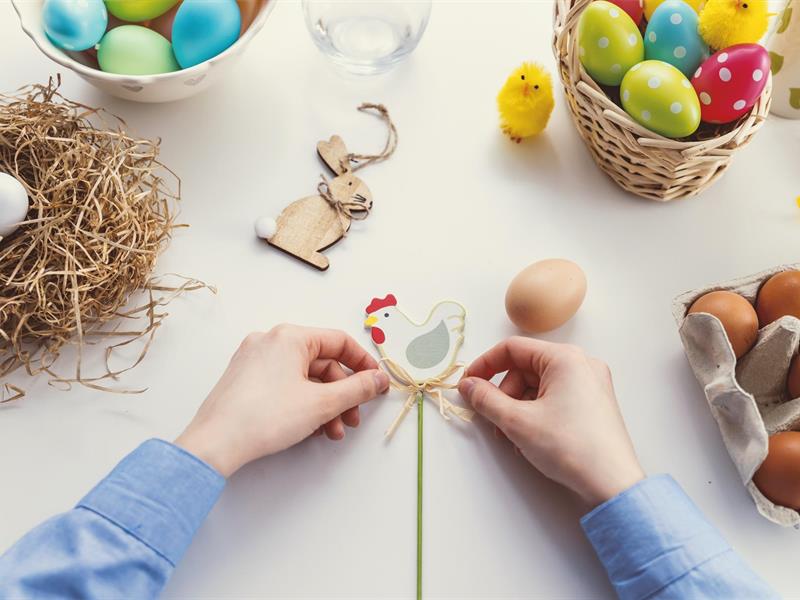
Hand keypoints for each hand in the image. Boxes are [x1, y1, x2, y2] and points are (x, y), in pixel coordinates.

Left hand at [175, 324, 389, 476]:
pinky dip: (303, 404)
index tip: (375, 384)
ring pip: (304, 378)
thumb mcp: (322, 403)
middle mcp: (270, 341)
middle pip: (322, 363)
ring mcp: (254, 360)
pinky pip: (285, 385)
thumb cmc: (264, 417)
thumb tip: (378, 380)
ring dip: (325, 405)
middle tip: (353, 418)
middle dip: (342, 394)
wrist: (216, 444)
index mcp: (289, 337)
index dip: (363, 364)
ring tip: (332, 432)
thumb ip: (357, 389)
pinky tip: (311, 428)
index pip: (339, 342)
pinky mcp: (245, 380)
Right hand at [458, 337, 643, 506]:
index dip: (485, 365)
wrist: (612, 484)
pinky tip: (532, 438)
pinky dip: (537, 413)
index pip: (512, 349)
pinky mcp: (594, 403)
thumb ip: (486, 399)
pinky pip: (555, 397)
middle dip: (504, 395)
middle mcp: (581, 364)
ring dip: (518, 408)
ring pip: (538, 386)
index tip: (468, 385)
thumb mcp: (516, 421)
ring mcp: (591, 384)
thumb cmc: (570, 447)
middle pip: (525, 368)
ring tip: (514, 437)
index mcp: (565, 358)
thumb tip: (468, 385)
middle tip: (495, 421)